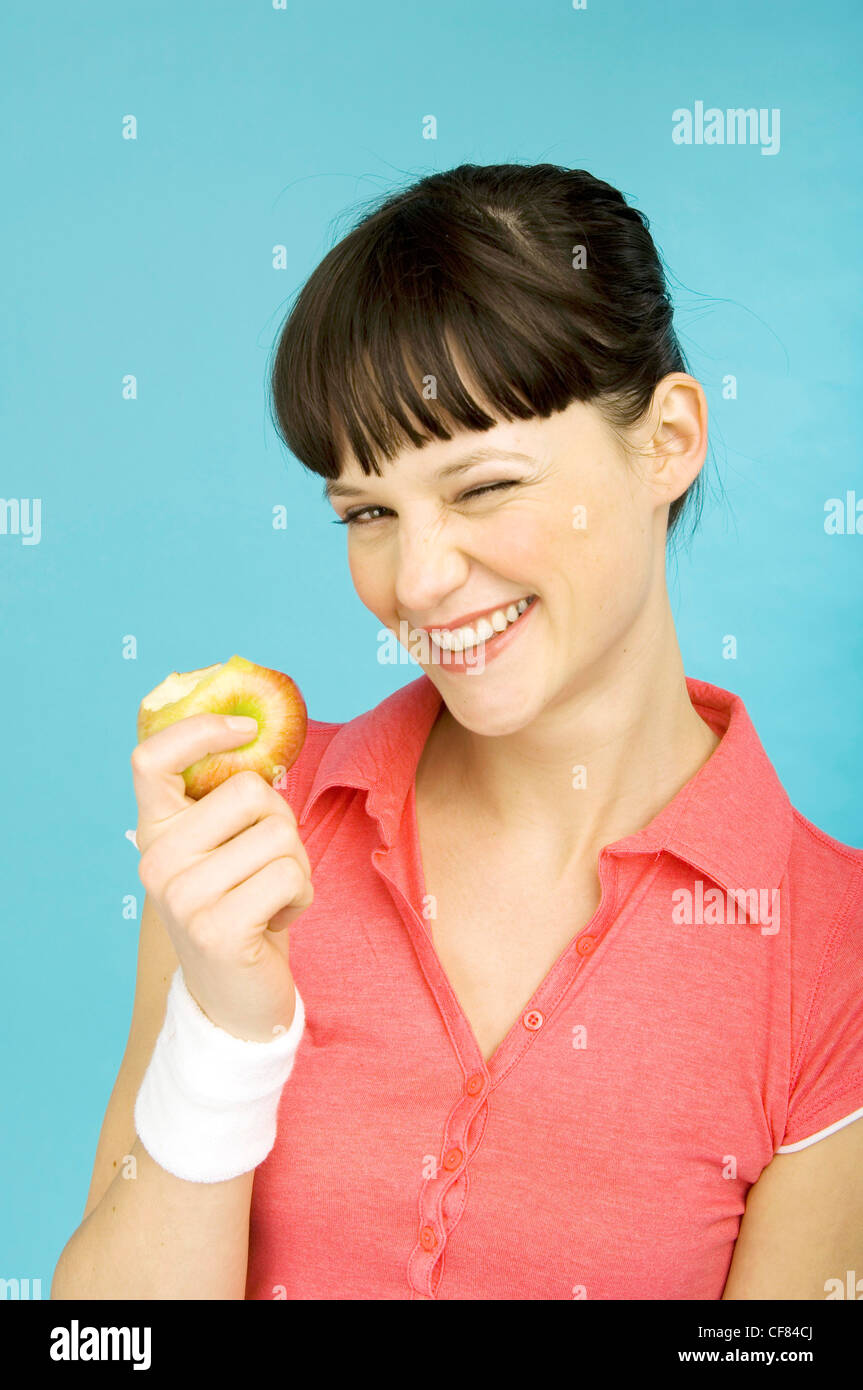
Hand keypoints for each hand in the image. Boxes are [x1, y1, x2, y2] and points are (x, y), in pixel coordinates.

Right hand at [131, 713, 312, 1041]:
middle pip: (248, 790)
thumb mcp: (223, 848)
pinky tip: (277, 920)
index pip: (151, 757)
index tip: (246, 728)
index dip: (200, 729)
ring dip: (296, 864)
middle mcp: (157, 860)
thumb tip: (254, 734)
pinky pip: (290, 873)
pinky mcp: (216, 929)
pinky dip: (301, 894)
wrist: (235, 998)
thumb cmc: (241, 905)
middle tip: (268, 862)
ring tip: (271, 897)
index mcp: (155, 830)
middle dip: (281, 821)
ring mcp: (182, 896)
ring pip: (278, 834)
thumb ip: (225, 799)